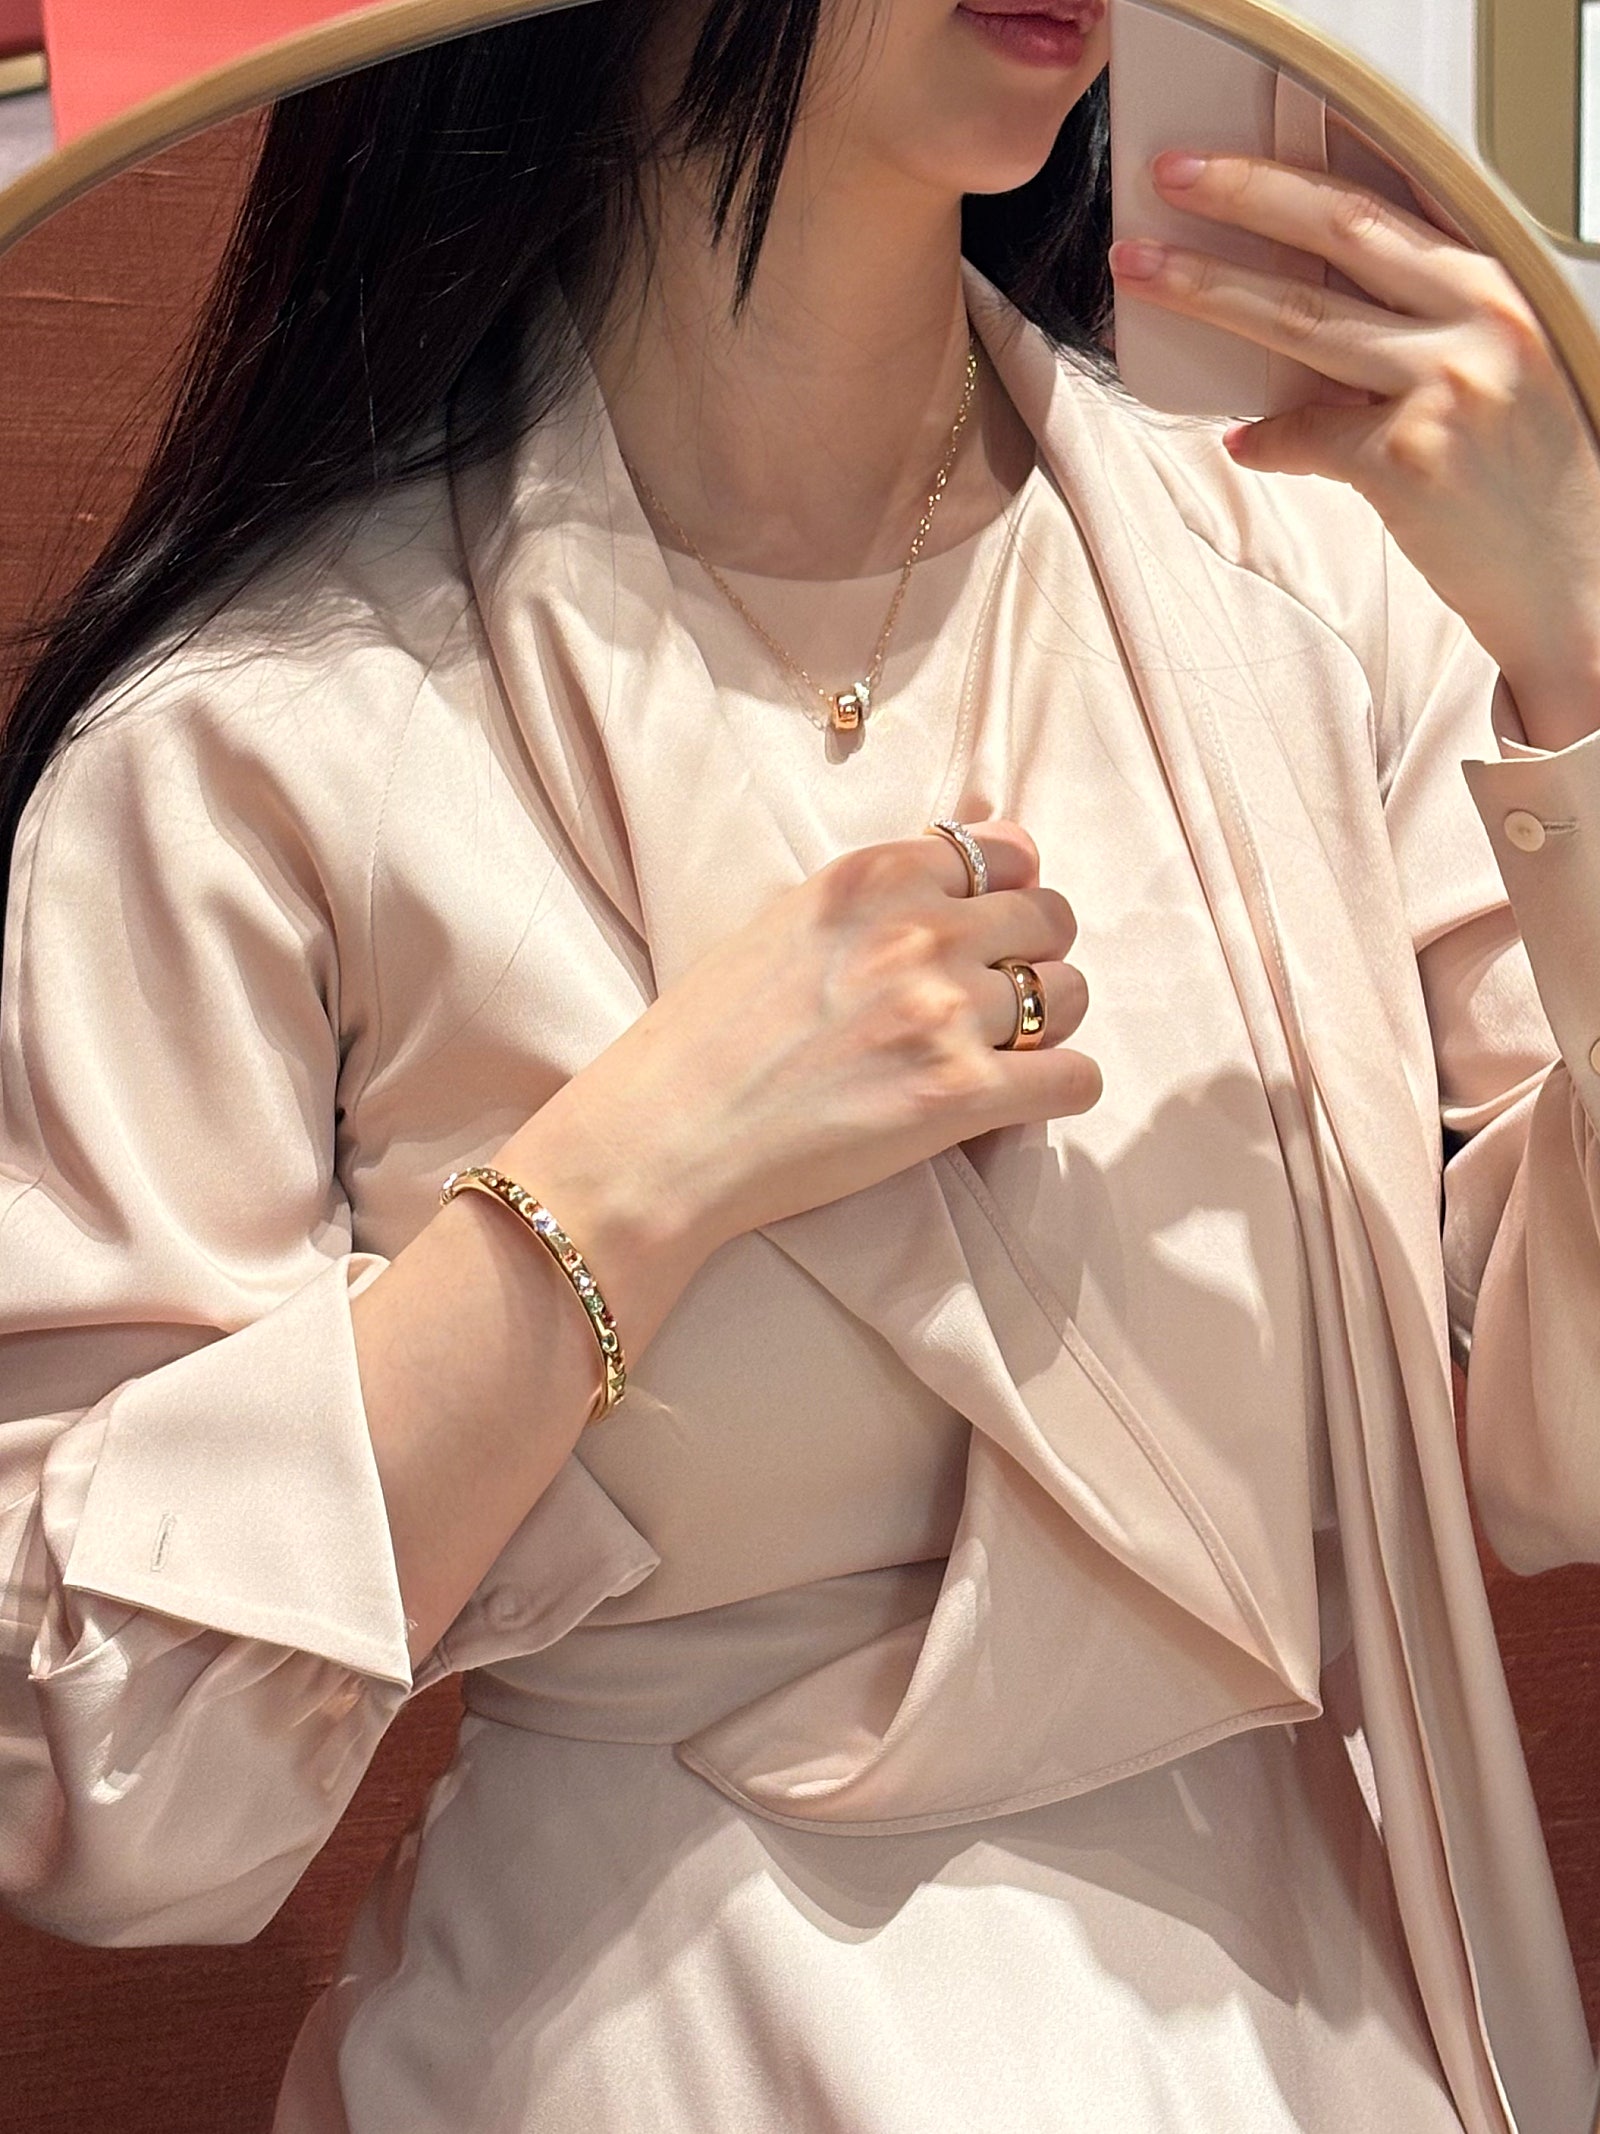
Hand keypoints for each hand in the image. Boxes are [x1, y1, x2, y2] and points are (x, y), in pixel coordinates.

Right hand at [537, 821, 1098, 1256]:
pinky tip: (1020, 1102)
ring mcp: (944, 1012)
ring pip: (1072, 995)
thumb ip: (875, 899)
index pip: (1006, 851)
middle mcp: (919, 931)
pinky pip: (1075, 1079)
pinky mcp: (960, 1096)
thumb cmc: (705, 1040)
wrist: (664, 1136)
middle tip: (995, 1002)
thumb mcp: (786, 923)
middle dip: (1035, 957)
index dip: (1011, 890)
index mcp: (873, 877)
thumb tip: (960, 876)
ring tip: (1002, 1055)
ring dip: (1051, 1025)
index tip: (994, 926)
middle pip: (1050, 919)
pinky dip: (1062, 1090)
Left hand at [1108, 150, 1599, 747]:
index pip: (1387, 202)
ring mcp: (1447, 384)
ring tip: (1143, 271)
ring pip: (1300, 319)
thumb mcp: (1487, 376)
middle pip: (1338, 232)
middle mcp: (1479, 318)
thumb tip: (1295, 336)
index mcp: (1496, 284)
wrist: (1572, 578)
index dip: (1300, 174)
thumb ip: (1410, 337)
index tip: (1231, 157)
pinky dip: (1264, 439)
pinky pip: (1305, 434)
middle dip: (1242, 195)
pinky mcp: (1411, 457)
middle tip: (1171, 178)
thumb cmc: (1524, 482)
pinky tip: (1242, 444)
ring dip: (1210, 290)